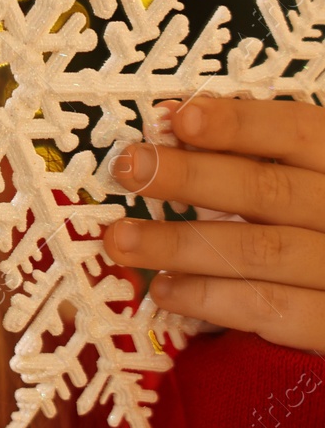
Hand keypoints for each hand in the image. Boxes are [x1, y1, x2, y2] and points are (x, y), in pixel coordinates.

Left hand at [103, 95, 324, 352]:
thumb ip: (249, 155)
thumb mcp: (298, 182)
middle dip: (191, 177)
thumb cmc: (312, 228)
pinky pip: (269, 308)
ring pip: (261, 251)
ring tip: (121, 239)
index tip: (179, 119)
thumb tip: (172, 122)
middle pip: (271, 190)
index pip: (298, 131)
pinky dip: (211, 297)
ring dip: (181, 243)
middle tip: (128, 168)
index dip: (240, 123)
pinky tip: (165, 290)